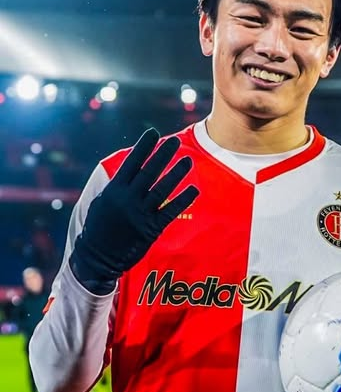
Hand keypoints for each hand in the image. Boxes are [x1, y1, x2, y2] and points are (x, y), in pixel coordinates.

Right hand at [69, 128, 198, 293]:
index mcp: (113, 190)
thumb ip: (117, 185)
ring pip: (162, 189)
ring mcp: (139, 213)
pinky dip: (183, 200)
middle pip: (149, 172)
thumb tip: (130, 167)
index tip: (153, 133)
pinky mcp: (150, 228)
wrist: (96, 258)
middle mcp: (127, 199)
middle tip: (175, 141)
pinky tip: (194, 189)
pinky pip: (170, 211)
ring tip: (188, 161)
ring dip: (176, 174)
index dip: (143, 147)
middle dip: (163, 154)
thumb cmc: (99, 227)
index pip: (131, 163)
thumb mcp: (102, 202)